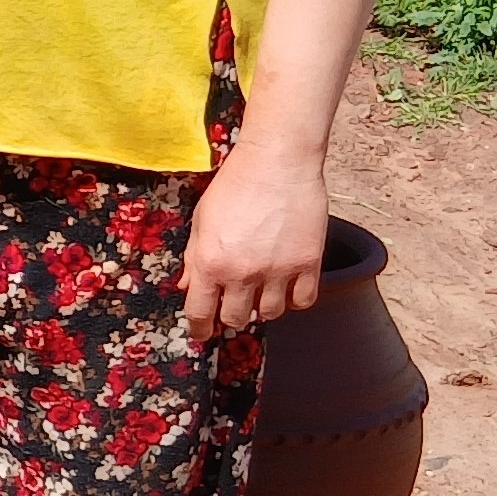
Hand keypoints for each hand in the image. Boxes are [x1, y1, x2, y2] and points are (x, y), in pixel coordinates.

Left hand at [179, 139, 328, 345]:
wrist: (278, 161)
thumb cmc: (234, 185)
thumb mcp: (201, 219)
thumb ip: (193, 257)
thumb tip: (187, 287)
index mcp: (210, 262)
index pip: (200, 313)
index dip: (200, 329)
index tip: (202, 334)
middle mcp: (243, 272)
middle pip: (236, 318)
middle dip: (231, 314)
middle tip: (234, 302)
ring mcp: (278, 270)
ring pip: (270, 314)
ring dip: (263, 306)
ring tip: (261, 289)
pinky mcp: (308, 262)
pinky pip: (303, 301)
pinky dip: (294, 299)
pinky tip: (288, 286)